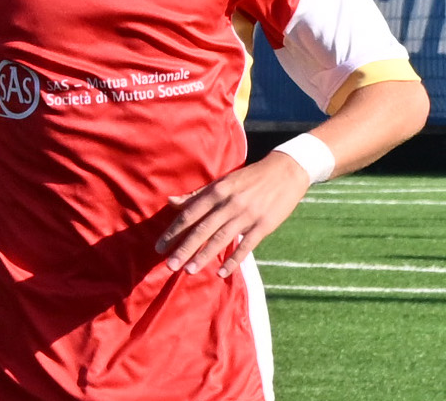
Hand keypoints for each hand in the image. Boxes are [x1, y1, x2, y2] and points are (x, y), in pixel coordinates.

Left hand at [154, 152, 310, 278]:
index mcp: (217, 190)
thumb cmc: (249, 178)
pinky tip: (221, 273)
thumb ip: (196, 195)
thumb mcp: (222, 181)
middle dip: (184, 248)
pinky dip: (233, 260)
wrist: (286, 171)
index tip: (159, 247)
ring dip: (204, 256)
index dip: (174, 231)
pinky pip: (246, 246)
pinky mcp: (263, 225)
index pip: (190, 214)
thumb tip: (170, 202)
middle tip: (169, 265)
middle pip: (202, 229)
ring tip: (189, 270)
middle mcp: (229, 203)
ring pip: (221, 239)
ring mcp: (247, 215)